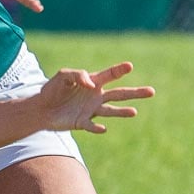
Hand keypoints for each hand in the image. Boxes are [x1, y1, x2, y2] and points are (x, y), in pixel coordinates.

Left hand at [34, 62, 153, 133]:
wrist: (41, 108)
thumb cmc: (53, 89)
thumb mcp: (63, 75)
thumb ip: (78, 75)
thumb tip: (91, 84)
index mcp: (93, 82)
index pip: (110, 75)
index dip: (119, 70)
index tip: (129, 66)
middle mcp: (96, 96)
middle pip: (119, 94)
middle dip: (135, 92)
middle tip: (152, 91)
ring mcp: (91, 110)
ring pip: (111, 110)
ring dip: (122, 112)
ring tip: (134, 112)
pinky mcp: (82, 122)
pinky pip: (92, 125)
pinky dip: (97, 128)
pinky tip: (103, 128)